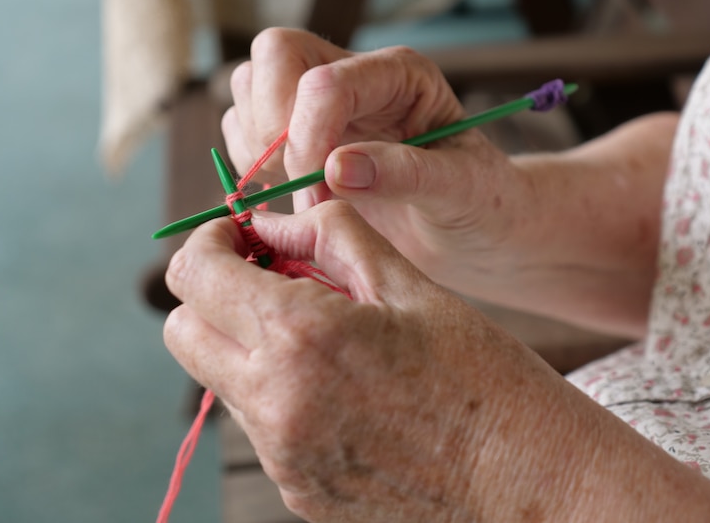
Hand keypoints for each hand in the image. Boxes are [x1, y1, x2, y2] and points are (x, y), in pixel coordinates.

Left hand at [163, 202, 709, 521]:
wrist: (525, 478)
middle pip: (184, 332)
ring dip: (245, 342)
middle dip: (213, 293)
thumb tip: (281, 220)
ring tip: (320, 331)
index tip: (240, 234)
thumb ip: (334, 237)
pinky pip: (260, 425)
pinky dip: (277, 390)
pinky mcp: (297, 488)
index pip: (196, 275)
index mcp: (301, 336)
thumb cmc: (483, 374)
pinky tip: (341, 383)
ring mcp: (282, 455)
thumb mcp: (411, 285)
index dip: (209, 241)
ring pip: (218, 379)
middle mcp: (275, 402)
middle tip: (271, 276)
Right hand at [222, 28, 530, 293]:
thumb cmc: (480, 202)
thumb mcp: (461, 189)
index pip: (328, 79)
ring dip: (260, 148)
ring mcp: (318, 105)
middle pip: (275, 53)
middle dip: (272, 122)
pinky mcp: (295, 137)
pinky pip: (240, 133)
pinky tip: (298, 199)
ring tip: (310, 195)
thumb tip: (335, 169)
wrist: (473, 230)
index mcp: (401, 75)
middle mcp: (355, 77)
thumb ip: (405, 174)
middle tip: (304, 182)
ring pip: (248, 91)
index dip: (309, 133)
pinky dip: (252, 168)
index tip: (319, 190)